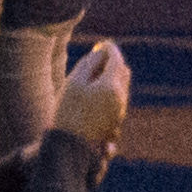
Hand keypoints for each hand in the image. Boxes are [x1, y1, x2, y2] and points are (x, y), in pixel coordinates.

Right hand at [52, 35, 133, 149]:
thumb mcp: (74, 82)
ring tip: (92, 76)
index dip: (109, 49)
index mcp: (112, 86)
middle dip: (113, 62)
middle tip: (97, 58)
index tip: (101, 44)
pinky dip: (110, 90)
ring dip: (111, 77)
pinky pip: (117, 99)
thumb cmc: (68, 111)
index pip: (116, 59)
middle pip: (123, 71)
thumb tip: (102, 51)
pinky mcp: (116, 121)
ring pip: (122, 86)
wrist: (69, 147)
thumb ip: (90, 63)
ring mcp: (120, 112)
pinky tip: (94, 93)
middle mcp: (121, 98)